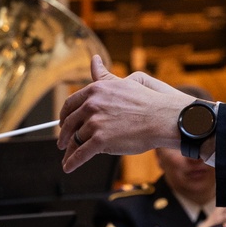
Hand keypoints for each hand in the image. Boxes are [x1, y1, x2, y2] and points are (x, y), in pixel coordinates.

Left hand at [57, 55, 194, 171]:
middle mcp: (92, 105)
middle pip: (69, 122)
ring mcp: (95, 123)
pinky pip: (81, 154)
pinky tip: (69, 167)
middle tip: (62, 142)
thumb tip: (94, 60)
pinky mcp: (100, 140)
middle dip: (64, 134)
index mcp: (96, 90)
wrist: (163, 118)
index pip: (71, 103)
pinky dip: (73, 162)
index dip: (65, 115)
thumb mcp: (124, 82)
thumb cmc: (147, 102)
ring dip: (69, 151)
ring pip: (75, 139)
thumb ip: (104, 75)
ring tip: (67, 157)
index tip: (63, 122)